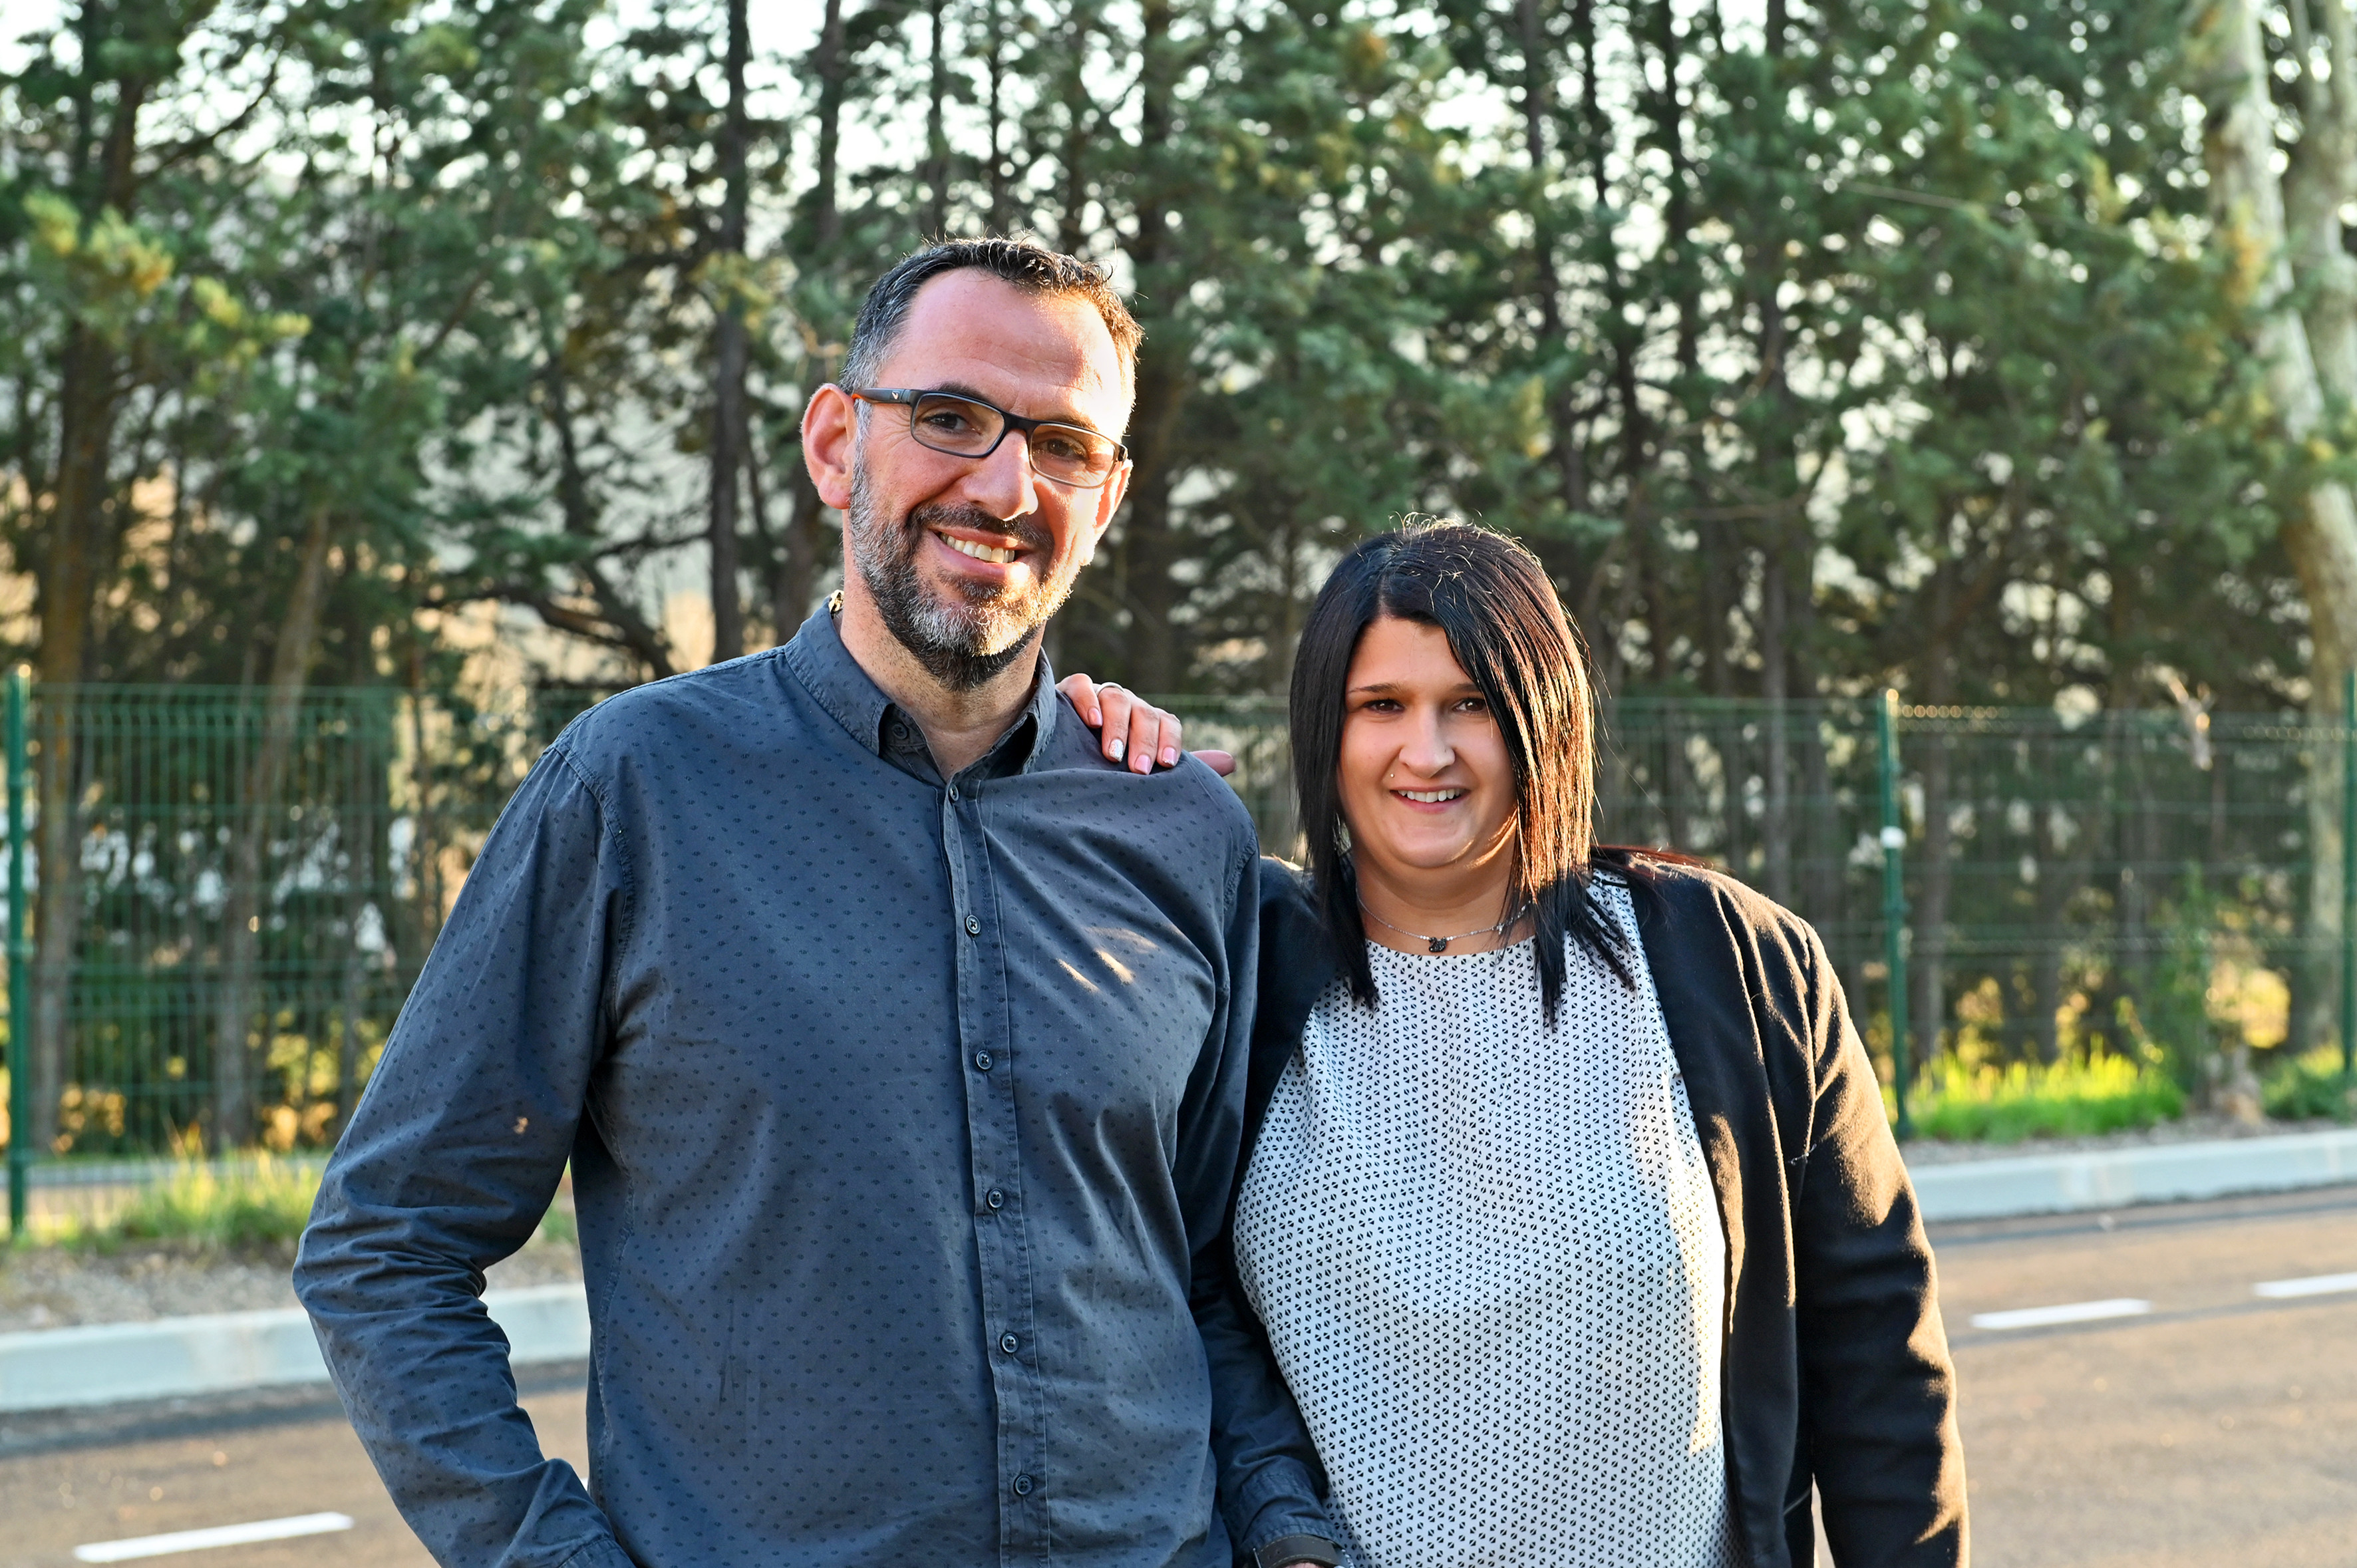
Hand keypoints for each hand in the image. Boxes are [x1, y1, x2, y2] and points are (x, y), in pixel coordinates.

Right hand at [1056, 672, 1236, 776]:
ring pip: (1117, 699)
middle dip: (1144, 742)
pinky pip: (1082, 686)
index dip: (1169, 742)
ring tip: (1113, 755)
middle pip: (1144, 714)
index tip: (1166, 766)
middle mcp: (1128, 705)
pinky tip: (1091, 723)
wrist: (1062, 758)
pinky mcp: (1068, 692)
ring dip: (1117, 727)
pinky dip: (1088, 701)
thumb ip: (1185, 767)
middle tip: (1139, 771)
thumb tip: (1232, 761)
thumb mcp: (1144, 769)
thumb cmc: (1108, 769)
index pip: (1168, 722)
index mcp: (1148, 722)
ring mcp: (1099, 696)